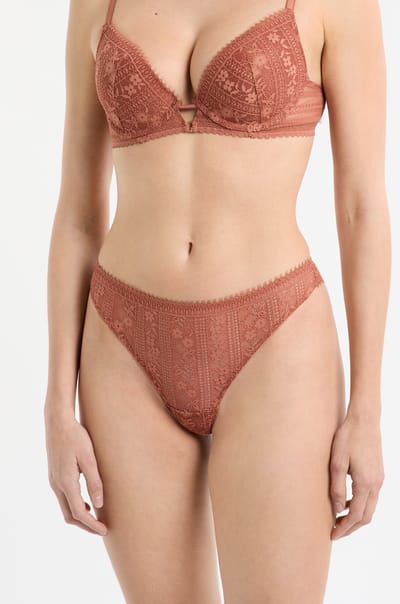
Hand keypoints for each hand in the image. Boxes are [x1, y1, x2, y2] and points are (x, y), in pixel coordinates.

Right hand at [44, 408, 107, 535]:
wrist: (58, 422)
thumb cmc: (76, 437)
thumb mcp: (89, 458)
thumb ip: (94, 481)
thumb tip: (98, 505)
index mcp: (66, 482)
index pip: (79, 513)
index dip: (92, 525)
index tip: (105, 530)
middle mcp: (57, 485)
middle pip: (70, 515)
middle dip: (85, 525)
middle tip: (102, 528)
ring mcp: (54, 480)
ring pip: (65, 508)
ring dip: (79, 516)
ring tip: (96, 518)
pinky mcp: (55, 475)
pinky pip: (64, 498)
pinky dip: (74, 505)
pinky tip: (87, 501)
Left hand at [329, 410, 383, 539]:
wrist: (364, 419)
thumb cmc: (348, 437)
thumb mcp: (336, 462)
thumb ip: (337, 488)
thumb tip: (337, 510)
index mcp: (366, 483)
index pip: (357, 516)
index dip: (344, 528)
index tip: (332, 534)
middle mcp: (376, 484)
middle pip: (366, 517)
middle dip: (351, 527)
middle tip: (335, 531)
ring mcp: (379, 479)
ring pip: (370, 508)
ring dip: (356, 517)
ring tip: (338, 519)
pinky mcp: (378, 473)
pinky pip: (371, 497)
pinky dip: (360, 505)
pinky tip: (346, 501)